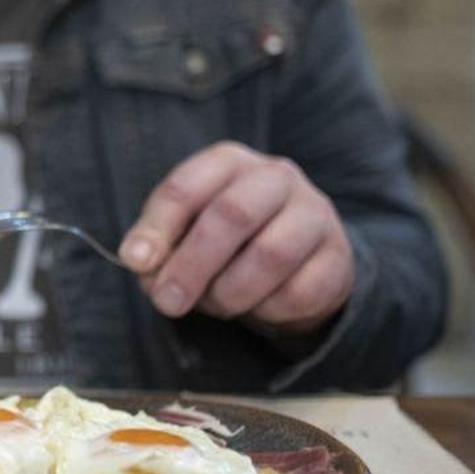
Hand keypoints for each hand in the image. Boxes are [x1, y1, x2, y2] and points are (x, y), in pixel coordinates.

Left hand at [117, 142, 353, 334]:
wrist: (298, 265)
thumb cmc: (226, 245)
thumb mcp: (184, 236)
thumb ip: (159, 247)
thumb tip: (141, 264)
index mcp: (228, 163)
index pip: (187, 186)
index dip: (157, 227)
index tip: (136, 263)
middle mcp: (276, 177)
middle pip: (232, 214)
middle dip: (192, 265)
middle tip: (167, 301)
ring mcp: (314, 213)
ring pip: (270, 255)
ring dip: (229, 293)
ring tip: (215, 305)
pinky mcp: (338, 257)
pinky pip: (298, 292)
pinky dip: (266, 310)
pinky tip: (257, 307)